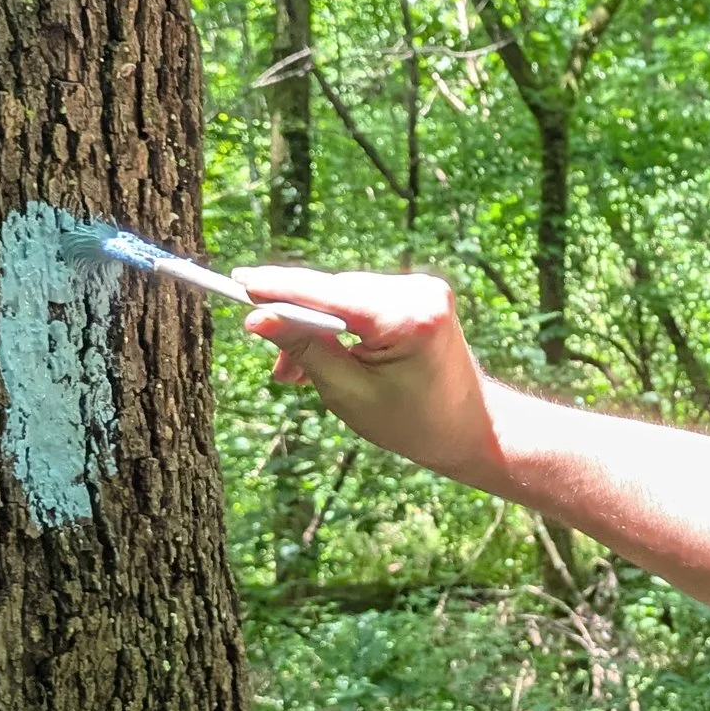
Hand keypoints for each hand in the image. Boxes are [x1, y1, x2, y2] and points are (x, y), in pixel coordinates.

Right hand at [228, 265, 496, 481]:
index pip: (328, 294)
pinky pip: (363, 300)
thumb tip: (258, 318)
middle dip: (296, 321)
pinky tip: (325, 356)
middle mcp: (419, 291)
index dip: (279, 288)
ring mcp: (423, 288)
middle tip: (273, 364)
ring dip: (316, 328)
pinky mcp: (421, 293)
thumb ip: (304, 350)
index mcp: (408, 317)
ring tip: (295, 373)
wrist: (472, 428)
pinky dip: (340, 325)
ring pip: (345, 295)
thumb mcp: (348, 393)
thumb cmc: (412, 423)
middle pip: (334, 292)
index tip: (238, 283)